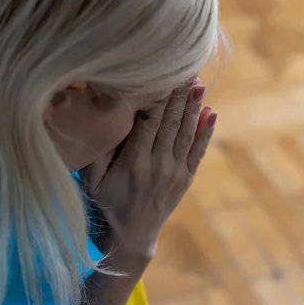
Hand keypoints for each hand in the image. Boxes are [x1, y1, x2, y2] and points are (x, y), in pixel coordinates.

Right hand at [81, 79, 216, 261]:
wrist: (131, 235)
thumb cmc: (106, 202)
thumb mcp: (92, 180)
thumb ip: (98, 151)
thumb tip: (106, 119)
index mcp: (134, 162)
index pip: (149, 120)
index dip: (158, 95)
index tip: (163, 73)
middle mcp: (158, 165)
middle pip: (171, 121)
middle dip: (178, 94)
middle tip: (186, 68)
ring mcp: (175, 172)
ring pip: (186, 133)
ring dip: (194, 106)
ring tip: (200, 83)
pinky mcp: (185, 179)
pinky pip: (198, 152)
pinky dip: (205, 132)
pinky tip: (211, 113)